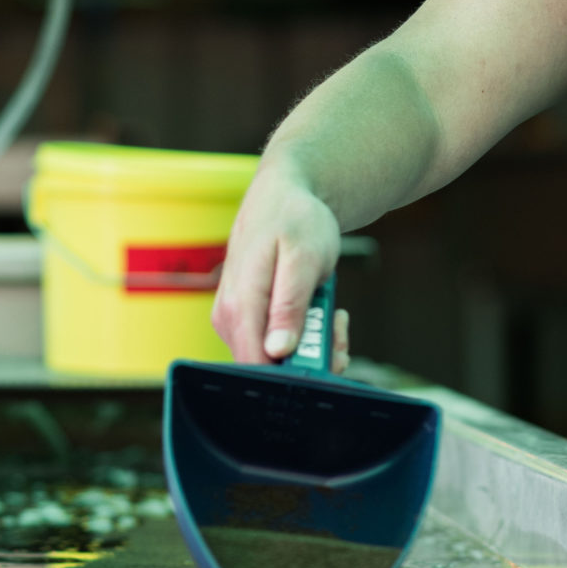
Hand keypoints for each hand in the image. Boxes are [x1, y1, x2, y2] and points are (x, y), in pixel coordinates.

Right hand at [212, 165, 350, 371]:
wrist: (282, 196)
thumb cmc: (295, 220)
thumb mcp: (304, 258)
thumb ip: (290, 305)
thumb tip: (277, 350)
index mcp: (240, 304)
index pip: (258, 365)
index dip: (296, 371)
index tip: (329, 352)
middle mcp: (229, 317)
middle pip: (269, 366)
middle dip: (312, 357)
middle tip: (338, 325)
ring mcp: (234, 319)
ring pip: (274, 358)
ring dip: (311, 345)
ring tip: (331, 314)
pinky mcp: (244, 319)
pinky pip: (273, 344)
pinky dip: (301, 335)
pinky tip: (317, 312)